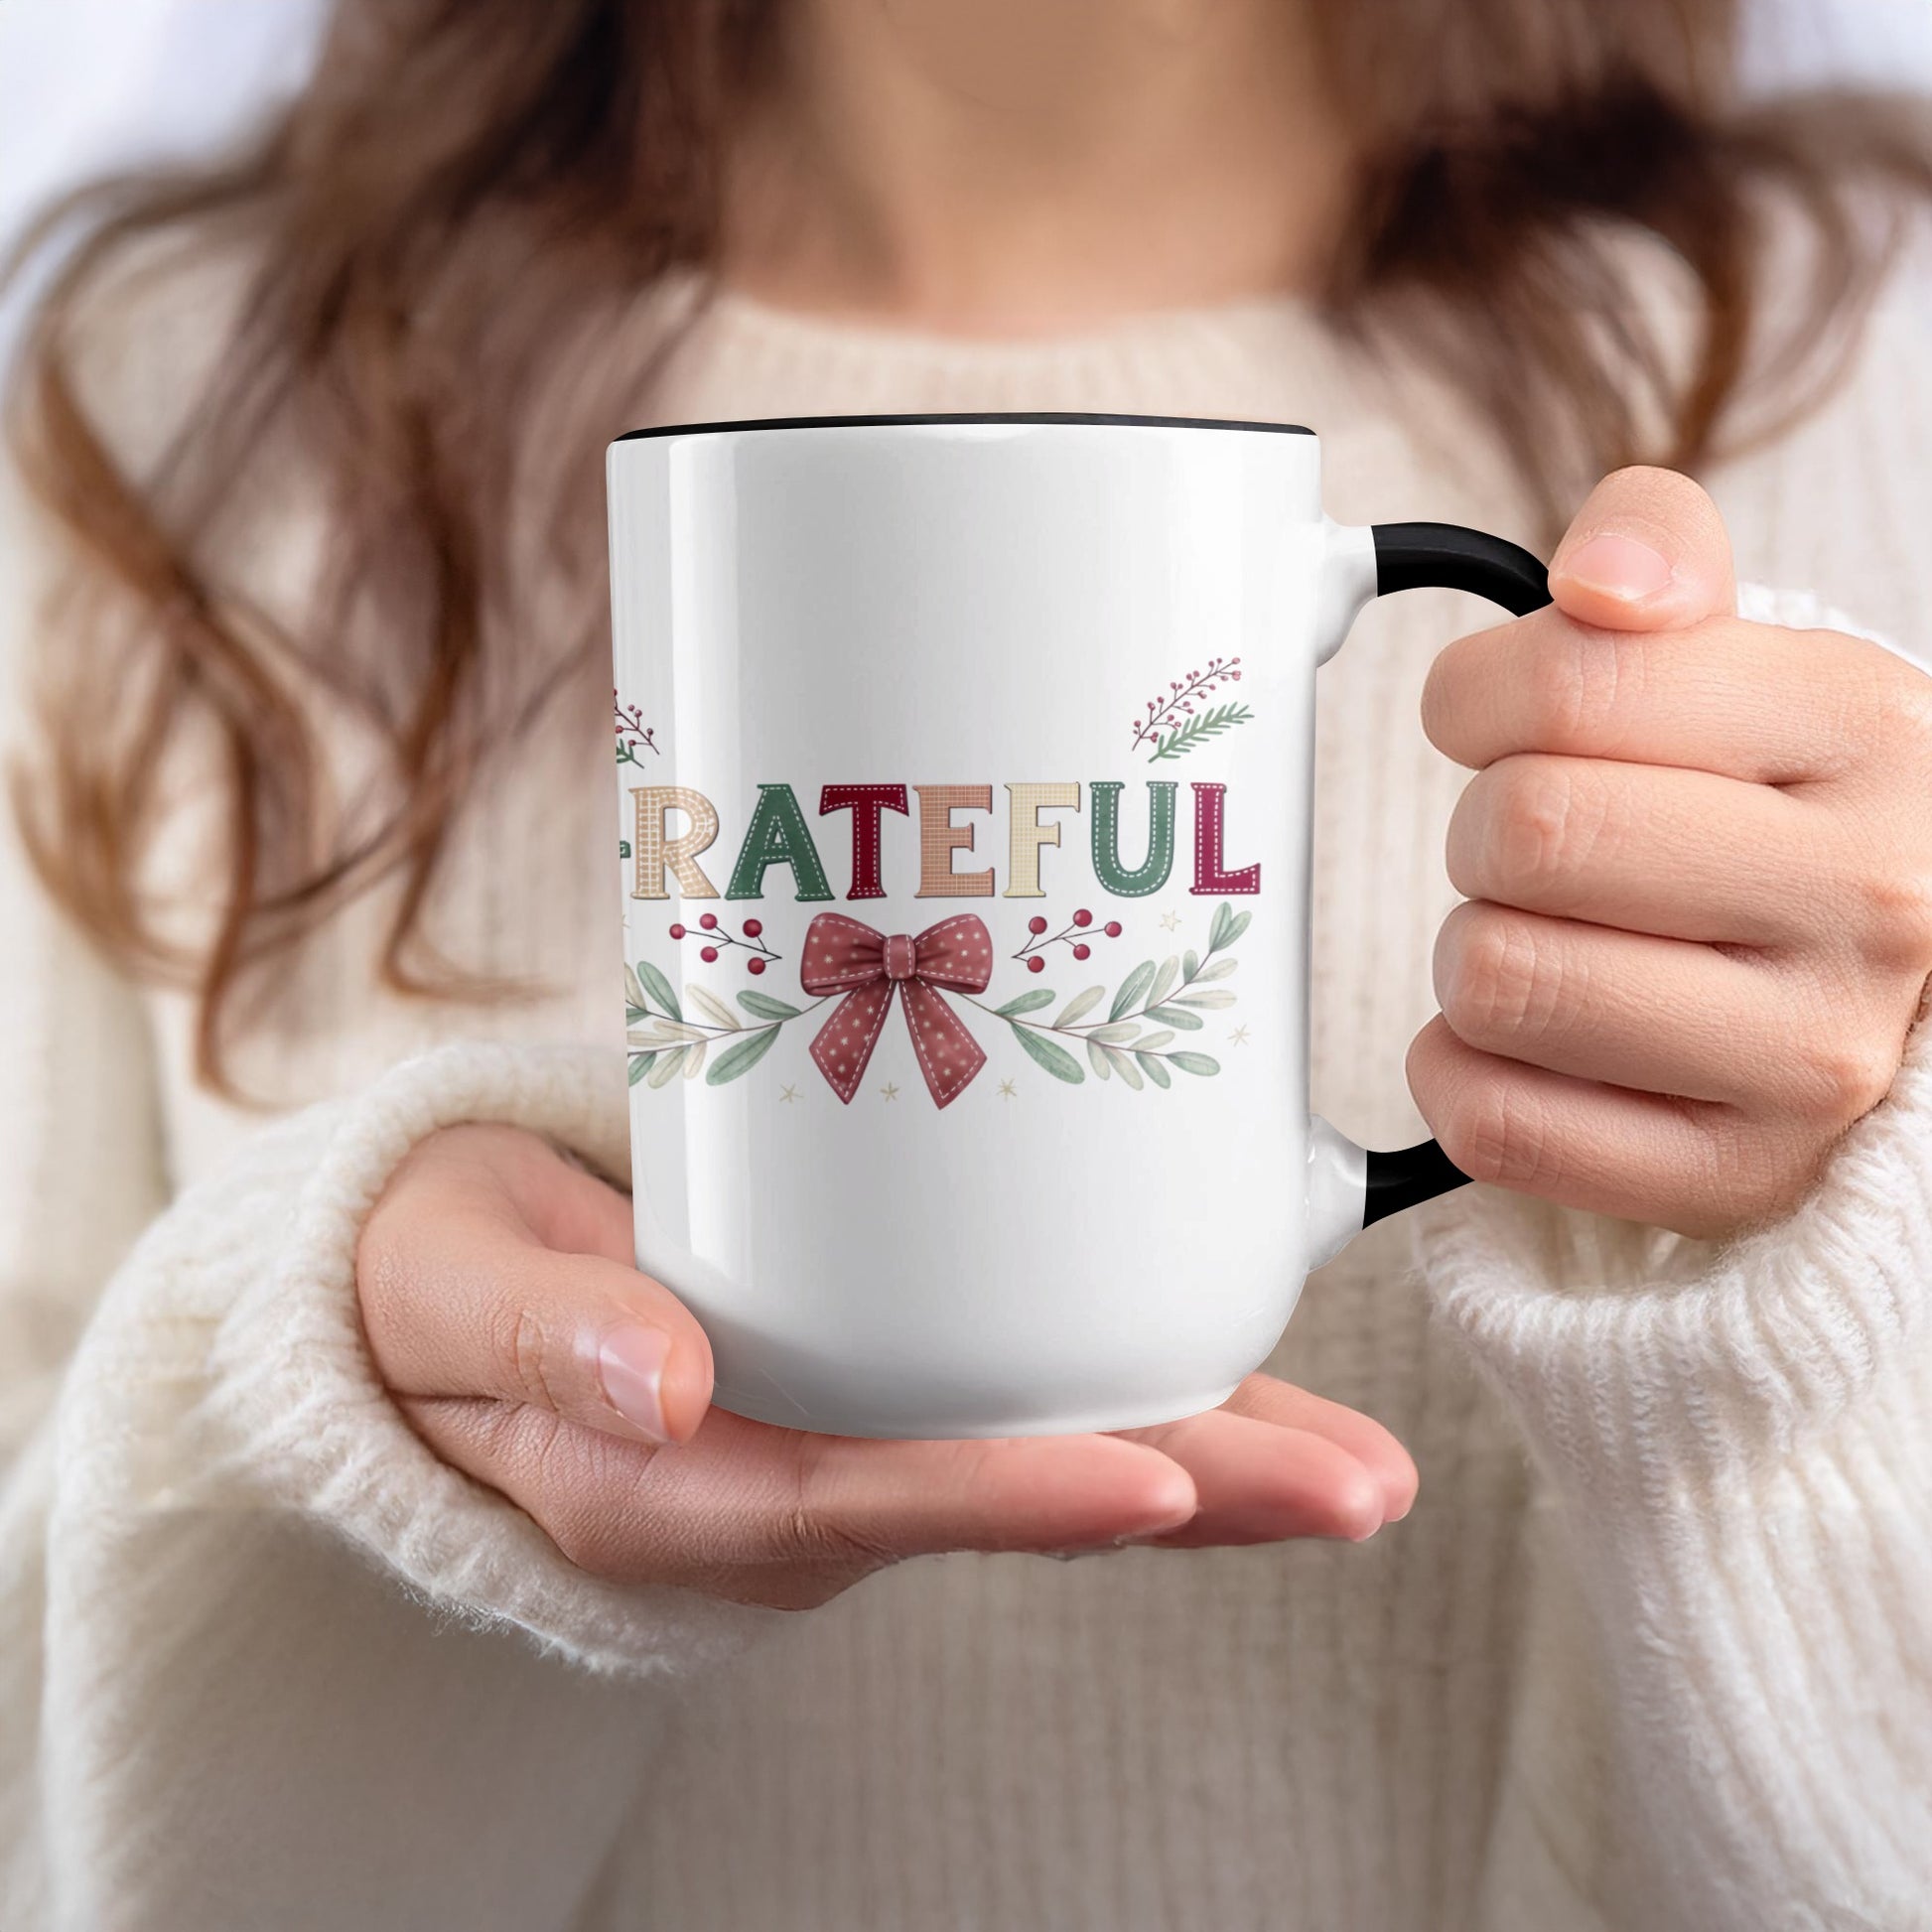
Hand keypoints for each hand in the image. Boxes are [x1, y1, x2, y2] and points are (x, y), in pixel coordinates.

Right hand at [356, 1124, 1416, 1609]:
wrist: (445, 1291)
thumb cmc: (440, 1284)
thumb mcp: (449, 1290)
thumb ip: (539, 1333)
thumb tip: (660, 1381)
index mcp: (680, 1486)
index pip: (864, 1502)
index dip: (1011, 1497)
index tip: (1154, 1482)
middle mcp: (791, 1485)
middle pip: (1005, 1495)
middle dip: (1188, 1496)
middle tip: (1358, 1488)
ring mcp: (845, 1441)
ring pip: (1042, 1456)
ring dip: (1207, 1454)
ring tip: (1361, 1460)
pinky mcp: (875, 1383)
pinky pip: (1020, 1397)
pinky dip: (1140, 1386)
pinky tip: (1245, 1360)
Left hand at [1412, 466, 1931, 1239]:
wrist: (1894, 982)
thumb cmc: (1781, 807)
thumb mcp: (1750, 654)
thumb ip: (1657, 554)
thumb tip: (1597, 581)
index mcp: (1863, 729)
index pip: (1567, 686)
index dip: (1474, 698)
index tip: (1492, 720)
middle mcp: (1867, 898)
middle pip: (1521, 835)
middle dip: (1483, 830)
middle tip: (1532, 846)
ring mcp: (1809, 1059)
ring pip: (1497, 981)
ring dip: (1474, 952)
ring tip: (1546, 939)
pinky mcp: (1734, 1177)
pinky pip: (1497, 1123)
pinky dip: (1461, 1072)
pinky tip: (1522, 1040)